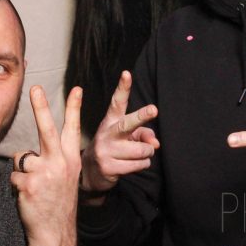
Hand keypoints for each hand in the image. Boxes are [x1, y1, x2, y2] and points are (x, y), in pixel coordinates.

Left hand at [11, 85, 80, 245]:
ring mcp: (45, 173)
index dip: (74, 108)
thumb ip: (57, 157)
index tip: (77, 89)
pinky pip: (13, 175)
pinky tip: (27, 195)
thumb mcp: (67, 176)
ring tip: (33, 185)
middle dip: (41, 106)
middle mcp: (60, 163)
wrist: (54, 230)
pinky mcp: (29, 184)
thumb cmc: (58, 201)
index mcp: (71, 159)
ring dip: (22, 171)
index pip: (72, 129)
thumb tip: (34, 148)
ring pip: (21, 157)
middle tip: (35, 87)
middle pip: (48, 128)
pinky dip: (16, 185)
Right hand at [80, 71, 158, 194]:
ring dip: (146, 153)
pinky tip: (132, 165)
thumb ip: (143, 134)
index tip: (127, 74)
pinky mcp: (109, 167)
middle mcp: (107, 133)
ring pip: (142, 150)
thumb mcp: (126, 137)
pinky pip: (139, 165)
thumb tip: (156, 144)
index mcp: (111, 121)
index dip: (123, 87)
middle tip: (154, 109)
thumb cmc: (113, 148)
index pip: (117, 102)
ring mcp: (106, 150)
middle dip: (142, 116)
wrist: (89, 171)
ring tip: (137, 155)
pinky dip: (142, 165)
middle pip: (128, 124)